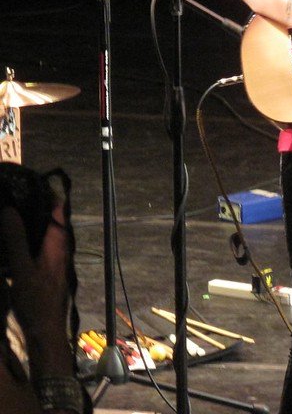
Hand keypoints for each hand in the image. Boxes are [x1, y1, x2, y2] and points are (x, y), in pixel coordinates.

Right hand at [0, 201, 73, 375]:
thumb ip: (16, 239)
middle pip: (52, 218)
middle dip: (37, 205)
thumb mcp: (22, 269)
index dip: (47, 193)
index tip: (29, 181)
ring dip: (32, 221)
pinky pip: (40, 244)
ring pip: (45, 232)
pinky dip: (29, 236)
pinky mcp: (48, 269)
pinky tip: (14, 239)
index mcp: (58, 242)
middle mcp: (60, 247)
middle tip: (15, 194)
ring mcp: (55, 258)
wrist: (46, 331)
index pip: (58, 208)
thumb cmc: (36, 300)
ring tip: (11, 211)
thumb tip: (9, 209)